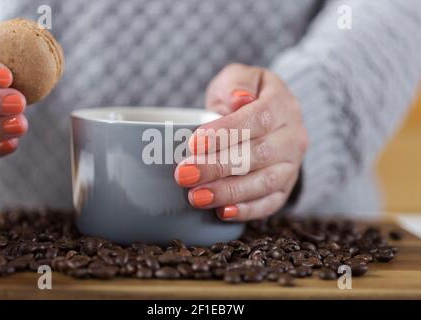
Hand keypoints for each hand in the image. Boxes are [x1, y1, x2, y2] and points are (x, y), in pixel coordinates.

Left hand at [174, 63, 307, 220]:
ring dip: (229, 192)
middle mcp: (293, 136)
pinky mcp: (285, 186)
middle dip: (218, 166)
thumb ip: (237, 84)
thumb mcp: (239, 78)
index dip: (225, 133)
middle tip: (185, 175)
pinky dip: (247, 210)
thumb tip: (239, 99)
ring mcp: (292, 164)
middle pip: (259, 154)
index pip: (257, 118)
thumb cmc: (244, 96)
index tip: (194, 144)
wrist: (267, 116)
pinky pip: (271, 202)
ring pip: (265, 182)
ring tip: (196, 197)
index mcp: (282, 104)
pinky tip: (222, 212)